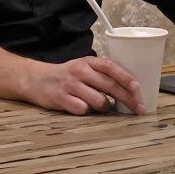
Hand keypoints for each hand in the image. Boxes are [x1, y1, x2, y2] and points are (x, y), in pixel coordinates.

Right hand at [18, 56, 144, 114]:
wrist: (36, 79)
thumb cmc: (67, 75)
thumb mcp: (84, 67)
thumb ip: (102, 73)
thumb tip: (130, 87)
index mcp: (88, 62)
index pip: (111, 67)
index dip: (126, 77)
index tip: (138, 89)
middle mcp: (80, 71)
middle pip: (110, 86)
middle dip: (127, 98)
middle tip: (138, 108)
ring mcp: (70, 86)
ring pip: (99, 101)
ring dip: (106, 107)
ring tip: (102, 106)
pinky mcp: (62, 99)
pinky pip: (83, 110)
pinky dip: (88, 111)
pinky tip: (84, 108)